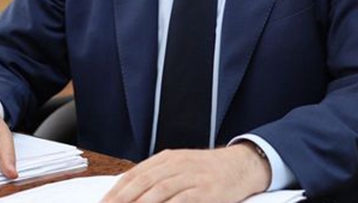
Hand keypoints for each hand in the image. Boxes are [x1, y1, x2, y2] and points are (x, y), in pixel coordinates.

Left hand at [100, 143, 270, 202]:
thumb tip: (130, 194)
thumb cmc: (208, 171)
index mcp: (168, 159)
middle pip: (143, 183)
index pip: (135, 174)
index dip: (116, 191)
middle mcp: (177, 165)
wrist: (241, 165)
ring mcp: (191, 178)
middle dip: (122, 200)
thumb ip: (158, 177)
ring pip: (158, 192)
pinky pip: (182, 201)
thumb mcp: (181, 166)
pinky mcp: (205, 192)